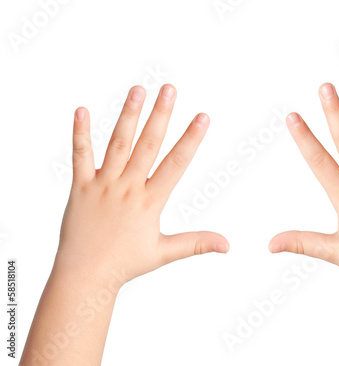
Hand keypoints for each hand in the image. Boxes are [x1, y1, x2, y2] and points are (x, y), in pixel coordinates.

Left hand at [57, 84, 228, 285]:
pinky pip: (80, 156)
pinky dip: (80, 133)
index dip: (191, 139)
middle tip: (170, 89)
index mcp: (150, 201)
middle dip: (161, 115)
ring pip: (117, 144)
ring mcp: (103, 185)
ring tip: (138, 90)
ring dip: (128, 115)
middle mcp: (128, 188)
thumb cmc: (125, 264)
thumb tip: (228, 245)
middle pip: (147, 145)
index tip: (202, 117)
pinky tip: (82, 110)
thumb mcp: (165, 252)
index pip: (176, 164)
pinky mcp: (81, 187)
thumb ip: (197, 243)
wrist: (85, 275)